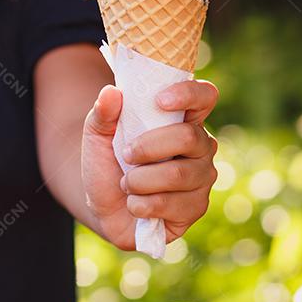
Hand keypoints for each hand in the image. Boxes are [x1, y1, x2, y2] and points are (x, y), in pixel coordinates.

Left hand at [81, 80, 218, 249]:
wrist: (104, 209)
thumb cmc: (108, 166)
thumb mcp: (97, 136)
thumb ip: (103, 113)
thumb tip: (110, 92)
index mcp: (182, 120)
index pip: (204, 96)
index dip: (188, 94)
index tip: (159, 101)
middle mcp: (200, 146)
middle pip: (189, 137)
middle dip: (147, 147)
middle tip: (126, 155)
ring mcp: (202, 177)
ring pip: (178, 174)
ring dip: (139, 180)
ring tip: (126, 184)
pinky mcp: (196, 207)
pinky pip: (172, 204)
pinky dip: (142, 204)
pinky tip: (134, 204)